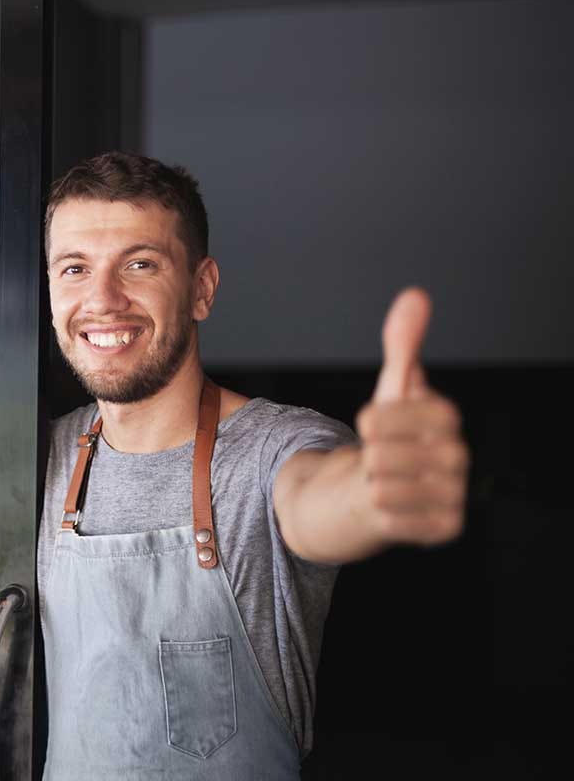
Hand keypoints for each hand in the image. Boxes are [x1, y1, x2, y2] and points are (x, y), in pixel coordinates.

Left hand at [355, 288, 468, 546]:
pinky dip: (377, 510)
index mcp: (446, 419)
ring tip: (381, 480)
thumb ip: (403, 344)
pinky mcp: (443, 528)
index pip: (404, 411)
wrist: (379, 490)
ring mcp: (453, 494)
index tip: (368, 421)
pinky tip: (388, 505)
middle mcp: (457, 456)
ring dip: (370, 483)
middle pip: (384, 454)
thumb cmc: (389, 436)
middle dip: (368, 454)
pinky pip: (388, 516)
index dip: (379, 418)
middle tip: (376, 457)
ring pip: (382, 486)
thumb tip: (415, 296)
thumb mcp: (392, 389)